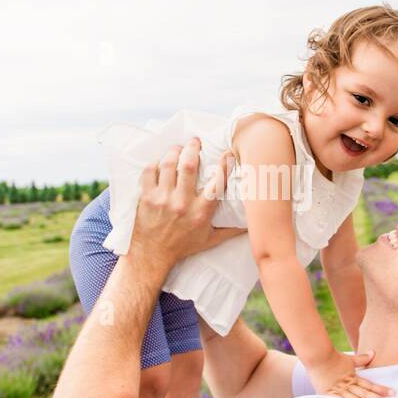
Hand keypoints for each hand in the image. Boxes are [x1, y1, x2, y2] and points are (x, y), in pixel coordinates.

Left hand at [128, 139, 239, 269]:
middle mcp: (182, 203)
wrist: (152, 256)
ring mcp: (162, 199)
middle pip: (190, 166)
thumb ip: (230, 230)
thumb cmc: (182, 247)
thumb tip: (251, 224)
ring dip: (175, 151)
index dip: (224, 165)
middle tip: (196, 141)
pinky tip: (161, 162)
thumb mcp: (210, 240)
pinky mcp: (146, 197)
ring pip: (169, 165)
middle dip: (194, 148)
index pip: (217, 184)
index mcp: (200, 213)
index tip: (227, 154)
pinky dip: (155, 163)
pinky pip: (149, 172)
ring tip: (178, 148)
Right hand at [307, 349, 393, 397]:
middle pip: (365, 394)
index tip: (392, 393)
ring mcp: (338, 390)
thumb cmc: (333, 358)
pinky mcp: (328, 394)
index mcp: (353, 377)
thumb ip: (362, 358)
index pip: (370, 385)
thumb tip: (373, 353)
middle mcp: (347, 385)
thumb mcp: (349, 359)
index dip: (382, 389)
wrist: (318, 356)